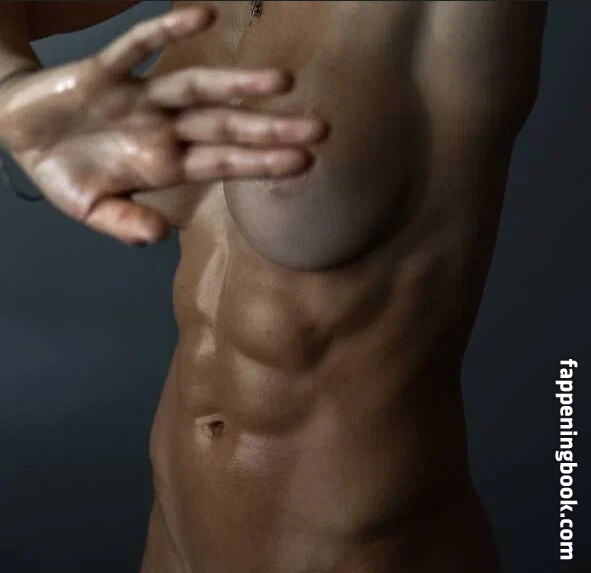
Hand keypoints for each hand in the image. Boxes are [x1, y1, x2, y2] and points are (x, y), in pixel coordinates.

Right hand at [0, 7, 326, 244]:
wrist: (20, 134)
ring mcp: (138, 99)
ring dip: (236, 83)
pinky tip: (201, 17)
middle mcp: (162, 129)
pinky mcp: (104, 72)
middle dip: (270, 127)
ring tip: (283, 81)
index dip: (262, 162)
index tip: (304, 162)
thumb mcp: (92, 209)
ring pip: (194, 86)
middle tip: (320, 128)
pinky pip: (135, 47)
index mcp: (164, 165)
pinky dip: (164, 33)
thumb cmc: (65, 172)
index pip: (224, 162)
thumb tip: (158, 235)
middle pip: (224, 125)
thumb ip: (124, 223)